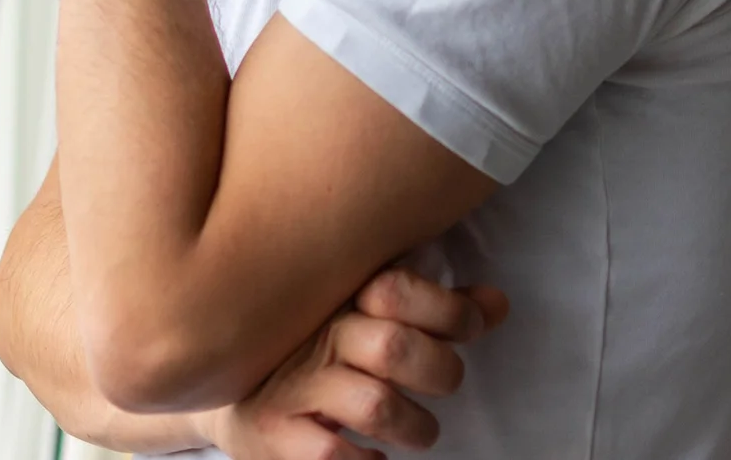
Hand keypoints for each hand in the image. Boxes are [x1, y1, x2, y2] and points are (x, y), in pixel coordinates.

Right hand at [198, 269, 509, 459]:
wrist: (232, 399)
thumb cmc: (321, 357)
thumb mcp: (371, 322)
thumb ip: (436, 312)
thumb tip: (498, 303)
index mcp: (340, 298)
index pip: (397, 287)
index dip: (449, 309)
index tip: (470, 326)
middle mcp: (315, 338)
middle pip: (393, 347)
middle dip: (439, 372)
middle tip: (442, 386)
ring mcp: (293, 389)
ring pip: (375, 406)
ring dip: (414, 427)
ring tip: (417, 431)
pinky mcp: (274, 437)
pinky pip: (333, 457)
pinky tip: (373, 458)